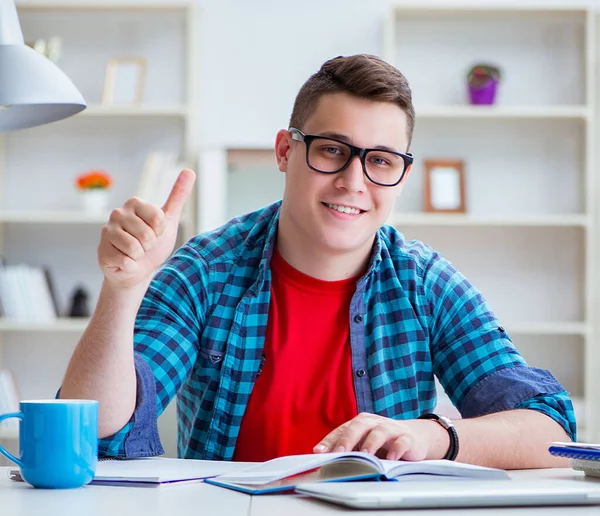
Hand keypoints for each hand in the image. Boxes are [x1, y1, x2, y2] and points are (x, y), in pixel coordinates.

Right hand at [98, 168, 195, 288]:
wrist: (140, 269)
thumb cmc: (154, 244)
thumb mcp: (169, 219)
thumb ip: (178, 195)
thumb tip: (190, 170)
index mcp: (134, 203)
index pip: (158, 218)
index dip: (160, 231)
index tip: (156, 232)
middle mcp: (117, 214)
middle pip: (147, 234)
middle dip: (150, 245)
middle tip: (145, 245)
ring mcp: (107, 231)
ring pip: (135, 248)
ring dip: (140, 255)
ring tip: (135, 253)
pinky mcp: (102, 251)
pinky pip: (126, 261)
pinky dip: (131, 265)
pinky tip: (125, 261)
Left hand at [313, 413, 448, 460]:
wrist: (413, 437)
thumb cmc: (382, 442)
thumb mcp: (363, 443)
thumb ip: (348, 449)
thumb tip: (325, 461)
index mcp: (360, 423)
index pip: (342, 430)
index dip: (330, 440)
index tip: (319, 451)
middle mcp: (373, 422)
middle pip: (358, 426)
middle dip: (347, 439)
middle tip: (339, 452)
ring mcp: (390, 428)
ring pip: (379, 432)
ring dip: (370, 444)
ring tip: (365, 456)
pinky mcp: (406, 438)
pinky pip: (401, 441)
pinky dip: (396, 449)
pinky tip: (391, 458)